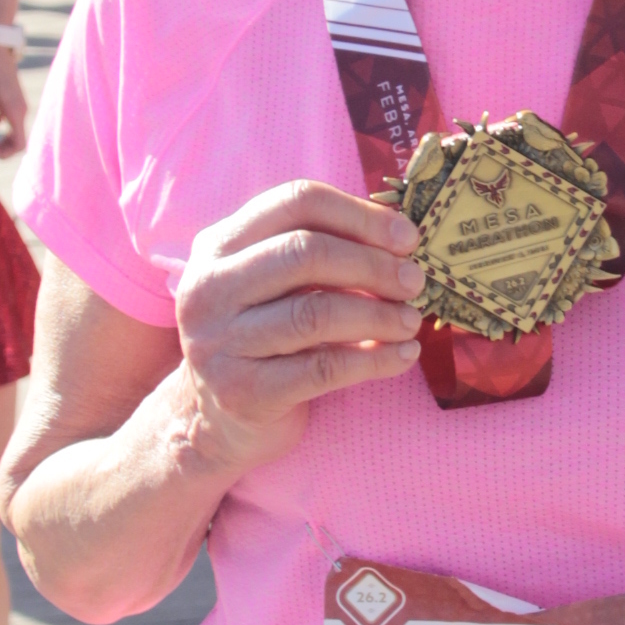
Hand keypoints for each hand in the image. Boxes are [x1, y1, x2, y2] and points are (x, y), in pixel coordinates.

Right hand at [172, 181, 422, 475]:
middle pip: (304, 253)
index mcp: (219, 244)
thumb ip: (322, 253)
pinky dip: (375, 360)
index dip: (360, 215)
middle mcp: (209, 287)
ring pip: (315, 313)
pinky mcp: (242, 392)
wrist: (216, 422)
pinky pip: (324, 368)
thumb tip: (402, 238)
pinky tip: (403, 355)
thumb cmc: (264, 338)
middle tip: (415, 282)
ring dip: (379, 315)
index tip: (408, 238)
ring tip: (411, 321)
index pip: (296, 202)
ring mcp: (219, 342)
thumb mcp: (275, 285)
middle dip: (373, 265)